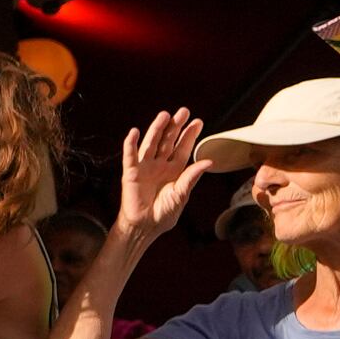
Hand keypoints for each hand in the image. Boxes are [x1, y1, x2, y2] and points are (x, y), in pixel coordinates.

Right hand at [113, 109, 204, 236]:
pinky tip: (135, 132)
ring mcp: (145, 167)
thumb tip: (209, 162)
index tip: (198, 121)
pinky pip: (130, 156)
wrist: (145, 227)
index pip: (183, 148)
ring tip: (164, 116)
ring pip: (151, 143)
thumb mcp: (182, 194)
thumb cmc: (164, 214)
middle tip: (183, 112)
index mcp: (175, 170)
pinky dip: (131, 144)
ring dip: (156, 129)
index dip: (189, 135)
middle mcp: (160, 165)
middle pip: (168, 141)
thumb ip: (192, 177)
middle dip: (175, 126)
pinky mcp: (130, 172)